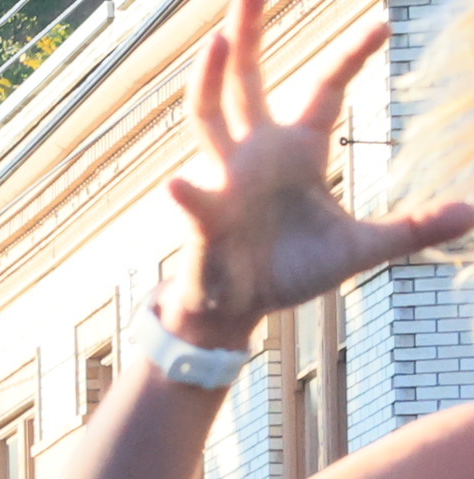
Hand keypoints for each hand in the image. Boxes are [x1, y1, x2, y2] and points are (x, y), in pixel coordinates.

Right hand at [166, 0, 472, 343]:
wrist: (238, 308)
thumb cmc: (291, 270)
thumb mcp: (360, 248)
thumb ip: (411, 228)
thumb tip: (473, 214)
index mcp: (297, 150)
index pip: (326, 88)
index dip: (352, 55)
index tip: (383, 22)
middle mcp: (255, 153)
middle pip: (248, 80)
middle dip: (247, 35)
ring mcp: (224, 180)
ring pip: (209, 116)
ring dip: (208, 80)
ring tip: (214, 42)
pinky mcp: (205, 219)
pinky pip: (195, 203)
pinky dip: (186, 195)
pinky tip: (177, 185)